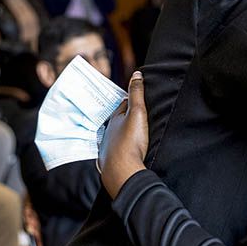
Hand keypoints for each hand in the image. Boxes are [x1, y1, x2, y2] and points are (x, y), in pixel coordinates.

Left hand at [99, 72, 147, 198]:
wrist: (122, 172)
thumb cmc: (130, 142)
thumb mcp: (137, 113)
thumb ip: (137, 94)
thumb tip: (137, 73)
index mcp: (115, 119)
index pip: (123, 105)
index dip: (131, 100)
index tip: (138, 98)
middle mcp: (109, 133)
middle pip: (119, 121)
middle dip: (126, 117)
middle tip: (137, 115)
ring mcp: (108, 148)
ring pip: (117, 137)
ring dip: (123, 134)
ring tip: (133, 134)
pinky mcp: (111, 163)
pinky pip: (117, 153)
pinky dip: (122, 150)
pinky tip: (126, 153)